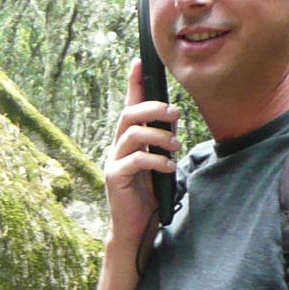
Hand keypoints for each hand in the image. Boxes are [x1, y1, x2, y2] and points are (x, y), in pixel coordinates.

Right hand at [103, 57, 178, 246]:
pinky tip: (168, 167)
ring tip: (175, 146)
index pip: (129, 106)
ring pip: (131, 134)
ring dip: (158, 136)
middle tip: (174, 114)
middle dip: (152, 108)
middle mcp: (117, 147)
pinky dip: (155, 160)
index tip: (139, 62)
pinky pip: (135, 160)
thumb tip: (172, 118)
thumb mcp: (159, 163)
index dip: (133, 84)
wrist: (135, 227)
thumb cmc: (148, 195)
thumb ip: (161, 142)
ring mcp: (113, 162)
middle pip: (128, 115)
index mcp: (128, 141)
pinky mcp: (114, 178)